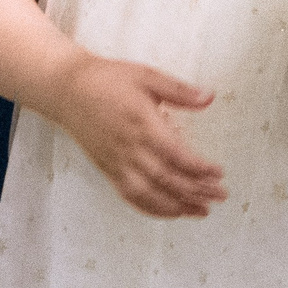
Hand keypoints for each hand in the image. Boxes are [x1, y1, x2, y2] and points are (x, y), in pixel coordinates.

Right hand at [47, 51, 225, 217]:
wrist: (67, 90)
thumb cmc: (107, 79)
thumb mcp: (146, 76)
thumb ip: (179, 90)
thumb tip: (209, 97)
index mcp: (142, 123)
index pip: (176, 155)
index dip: (199, 168)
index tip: (218, 173)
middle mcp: (129, 148)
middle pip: (167, 179)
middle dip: (196, 191)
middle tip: (220, 195)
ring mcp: (117, 162)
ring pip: (149, 194)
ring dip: (177, 206)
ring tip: (201, 211)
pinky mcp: (108, 170)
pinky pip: (130, 196)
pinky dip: (151, 208)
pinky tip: (170, 212)